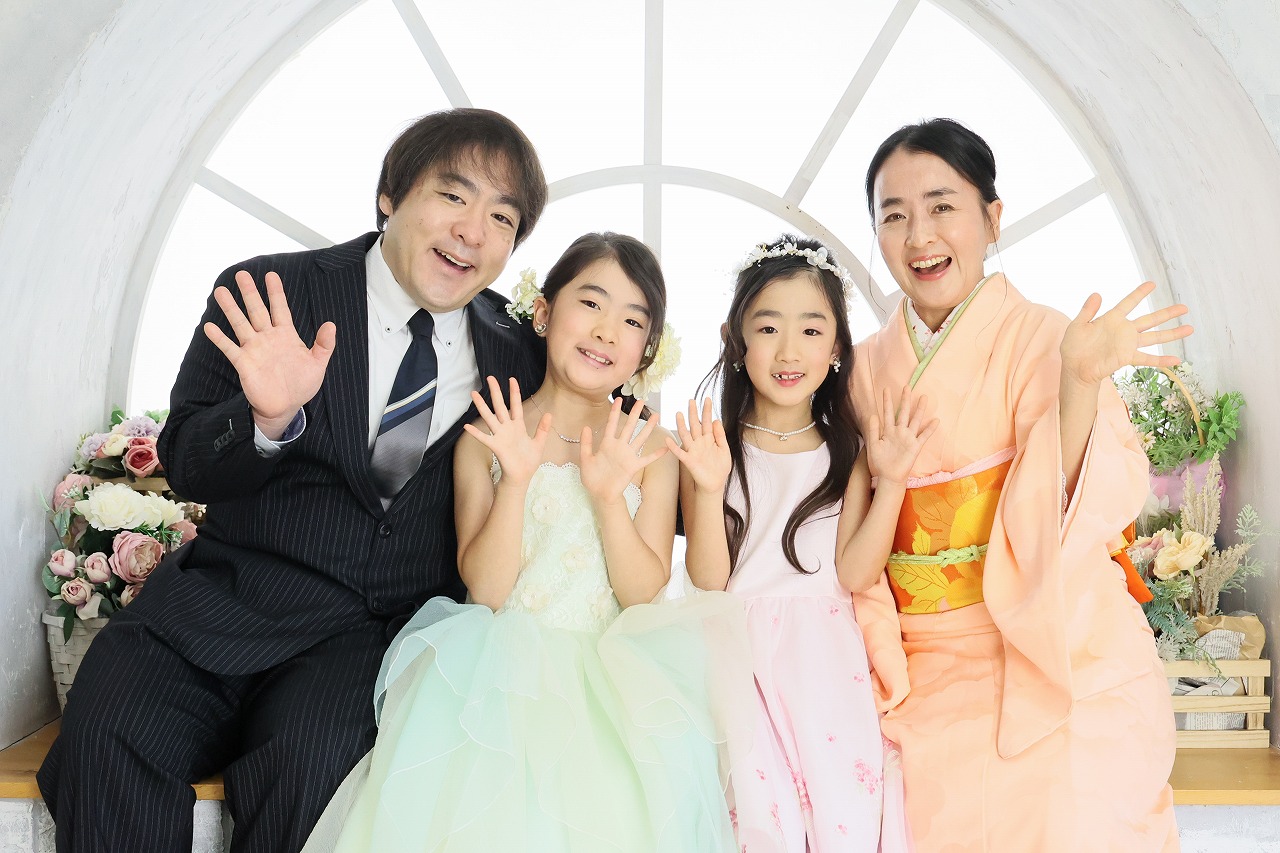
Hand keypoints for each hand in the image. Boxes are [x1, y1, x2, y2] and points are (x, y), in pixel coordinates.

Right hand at [203, 270, 335, 436]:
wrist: (286, 407)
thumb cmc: (302, 385)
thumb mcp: (318, 364)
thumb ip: (324, 344)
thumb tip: (331, 324)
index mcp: (286, 335)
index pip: (280, 308)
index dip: (276, 292)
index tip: (271, 275)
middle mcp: (268, 338)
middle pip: (257, 310)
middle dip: (250, 292)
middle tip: (241, 274)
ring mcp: (254, 349)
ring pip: (241, 323)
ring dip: (231, 308)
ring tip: (221, 291)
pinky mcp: (244, 363)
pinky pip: (230, 348)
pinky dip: (220, 338)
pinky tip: (210, 327)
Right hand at [462, 377, 550, 485]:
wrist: (522, 477)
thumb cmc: (528, 461)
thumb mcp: (539, 443)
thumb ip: (542, 428)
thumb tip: (549, 414)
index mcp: (518, 426)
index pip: (516, 405)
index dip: (514, 392)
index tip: (512, 379)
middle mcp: (507, 428)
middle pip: (500, 406)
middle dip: (496, 392)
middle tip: (490, 378)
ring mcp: (500, 436)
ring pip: (490, 417)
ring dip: (482, 406)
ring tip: (474, 394)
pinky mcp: (496, 446)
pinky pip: (484, 438)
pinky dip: (476, 433)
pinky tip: (467, 426)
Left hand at [580, 399, 667, 505]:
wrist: (600, 494)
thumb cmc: (592, 478)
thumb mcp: (585, 459)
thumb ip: (586, 444)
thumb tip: (586, 427)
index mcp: (606, 444)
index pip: (611, 424)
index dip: (614, 411)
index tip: (618, 399)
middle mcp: (619, 447)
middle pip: (629, 426)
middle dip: (634, 413)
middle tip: (641, 400)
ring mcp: (627, 456)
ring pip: (640, 438)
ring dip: (648, 427)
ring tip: (655, 416)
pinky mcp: (633, 466)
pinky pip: (647, 459)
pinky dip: (656, 454)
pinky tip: (666, 448)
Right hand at [665, 397, 730, 493]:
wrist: (715, 484)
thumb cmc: (720, 468)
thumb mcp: (724, 450)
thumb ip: (720, 436)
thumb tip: (717, 420)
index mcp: (709, 440)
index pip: (707, 422)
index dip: (707, 411)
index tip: (707, 399)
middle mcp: (700, 443)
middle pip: (695, 425)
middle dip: (693, 413)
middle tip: (691, 400)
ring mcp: (693, 451)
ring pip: (686, 435)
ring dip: (682, 425)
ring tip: (679, 414)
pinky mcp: (689, 461)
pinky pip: (680, 453)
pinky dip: (673, 447)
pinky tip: (668, 440)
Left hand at [866, 385, 937, 485]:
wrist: (888, 476)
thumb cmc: (880, 462)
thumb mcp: (873, 445)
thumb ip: (873, 431)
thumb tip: (873, 415)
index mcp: (888, 431)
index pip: (888, 413)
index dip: (887, 401)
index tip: (885, 388)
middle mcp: (899, 432)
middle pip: (903, 412)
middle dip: (905, 400)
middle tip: (907, 386)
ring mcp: (908, 438)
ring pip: (915, 420)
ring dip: (919, 409)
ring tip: (923, 397)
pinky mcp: (915, 447)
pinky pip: (923, 436)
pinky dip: (929, 429)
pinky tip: (935, 421)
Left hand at [1060, 282, 1191, 386]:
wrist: (1074, 367)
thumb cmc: (1073, 346)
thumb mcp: (1077, 325)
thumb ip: (1087, 310)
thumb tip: (1096, 293)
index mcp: (1112, 319)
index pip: (1129, 303)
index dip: (1140, 293)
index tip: (1152, 284)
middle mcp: (1124, 330)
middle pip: (1150, 319)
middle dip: (1167, 313)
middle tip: (1184, 307)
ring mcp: (1127, 344)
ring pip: (1154, 337)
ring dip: (1172, 334)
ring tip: (1190, 329)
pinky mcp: (1127, 357)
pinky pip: (1147, 358)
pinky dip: (1162, 360)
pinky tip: (1176, 360)